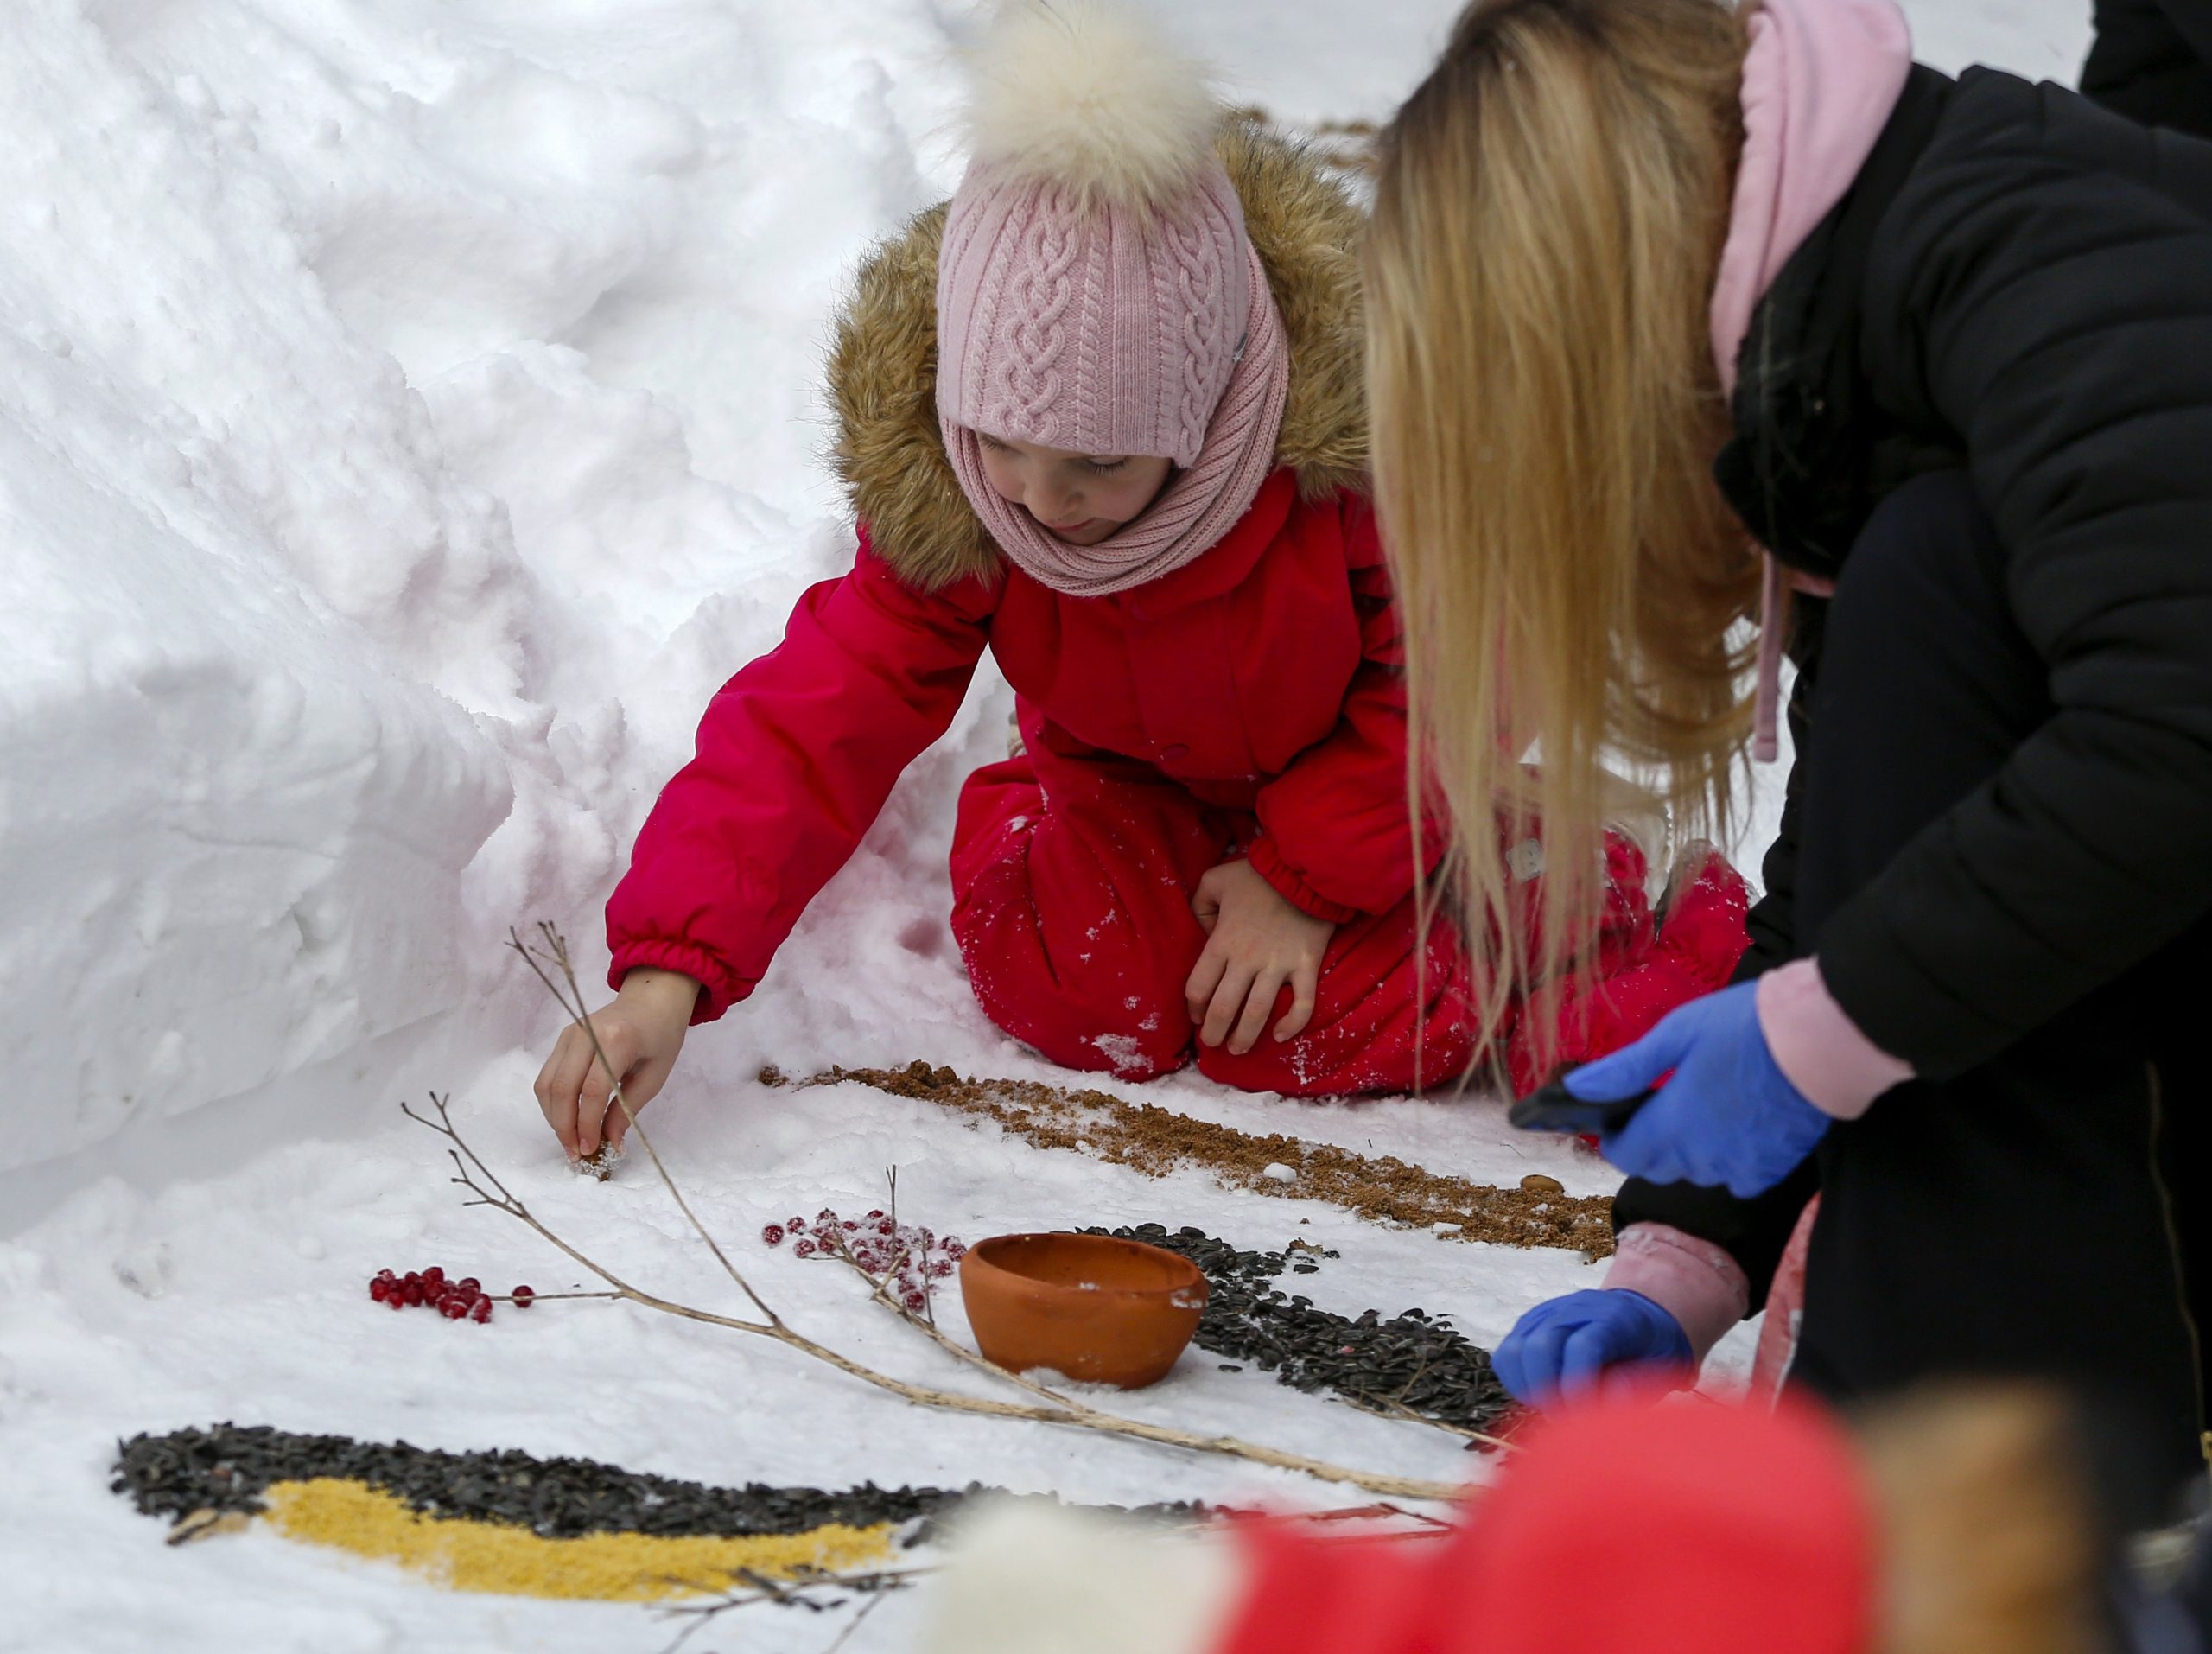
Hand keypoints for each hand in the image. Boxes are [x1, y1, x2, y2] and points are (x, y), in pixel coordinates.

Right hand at [533, 968, 698, 1158]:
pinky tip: (567, 1121)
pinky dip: (553, 1104)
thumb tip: (610, 1144)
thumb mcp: (655, 1076)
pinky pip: (548, 1077)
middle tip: (576, 1153)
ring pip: (547, 1084)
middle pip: (562, 1088)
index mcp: (616, 1039)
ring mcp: (569, 1035)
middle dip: (565, 1127)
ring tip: (570, 1142)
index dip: (587, 1124)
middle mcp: (585, 1034)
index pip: (592, 1089)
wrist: (651, 1001)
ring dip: (555, 1118)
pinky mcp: (562, 1039)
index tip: (591, 1150)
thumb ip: (627, 1110)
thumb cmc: (660, 1036)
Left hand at [1183, 859, 1334, 1055]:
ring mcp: (1278, 965)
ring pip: (1257, 1013)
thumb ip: (1199, 904)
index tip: (1196, 1016)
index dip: (1194, 1008)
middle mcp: (1246, 960)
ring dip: (1245, 1037)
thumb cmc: (1257, 874)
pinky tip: (1280, 1036)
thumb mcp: (1215, 880)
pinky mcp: (1306, 965)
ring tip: (1238, 1049)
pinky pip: (1303, 1003)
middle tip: (1212, 1044)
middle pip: (1224, 1008)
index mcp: (1222, 942)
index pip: (1198, 987)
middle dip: (1214, 1033)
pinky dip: (1292, 1024)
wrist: (1304, 868)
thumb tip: (1203, 930)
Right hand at [1492, 1289, 1692, 1405]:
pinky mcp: (1527, 1325)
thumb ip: (1635, 1383)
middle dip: (1548, 1391)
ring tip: (1552, 1409)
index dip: (1579, 1385)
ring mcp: (1546, 1314)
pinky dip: (1516, 1383)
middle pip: (1540, 1345)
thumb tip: (1605, 1403)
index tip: (1583, 1417)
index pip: (1583, 1346)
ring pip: (1515, 1350)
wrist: (1639, 1310)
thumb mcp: (1662, 1365)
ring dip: (1528, 1388)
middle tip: (1566, 1419)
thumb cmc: (1652, 1348)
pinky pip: (1506, 1355)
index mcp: (1614, 1317)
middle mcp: (1574, 1309)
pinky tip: (1539, 1398)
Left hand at [1568, 980, 1830, 1197]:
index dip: (1615, 1139)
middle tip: (1658, 1106)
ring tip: (1702, 1108)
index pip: (1625, 1155)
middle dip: (1649, 1143)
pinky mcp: (1774, 1167)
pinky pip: (1738, 1176)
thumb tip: (1576, 1087)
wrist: (1824, 1039)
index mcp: (1673, 1125)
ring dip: (1690, 1150)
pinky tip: (1737, 1126)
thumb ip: (1624, 1069)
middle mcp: (1703, 1157)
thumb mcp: (1676, 1034)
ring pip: (1698, 1171)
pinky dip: (1729, 1158)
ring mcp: (1741, 1166)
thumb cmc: (1745, 1027)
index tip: (1616, 1118)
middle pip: (1659, 1167)